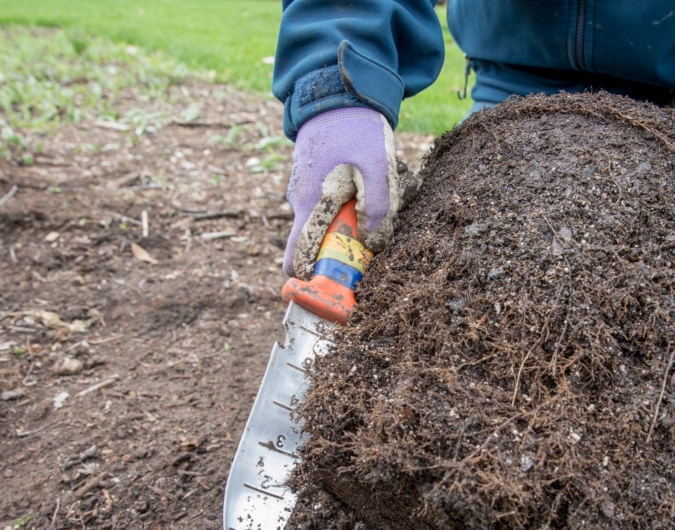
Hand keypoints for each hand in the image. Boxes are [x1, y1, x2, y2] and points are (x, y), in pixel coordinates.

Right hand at [284, 107, 398, 278]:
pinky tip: (369, 184)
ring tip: (377, 201)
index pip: (295, 260)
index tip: (333, 292)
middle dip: (344, 251)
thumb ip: (379, 210)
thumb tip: (373, 247)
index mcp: (309, 207)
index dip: (309, 282)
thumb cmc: (356, 130)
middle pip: (318, 246)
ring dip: (352, 224)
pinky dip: (349, 204)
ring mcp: (304, 192)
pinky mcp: (314, 181)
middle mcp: (300, 203)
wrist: (338, 92)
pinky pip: (330, 206)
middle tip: (374, 243)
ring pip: (327, 224)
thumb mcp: (378, 170)